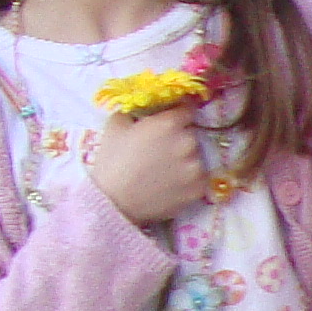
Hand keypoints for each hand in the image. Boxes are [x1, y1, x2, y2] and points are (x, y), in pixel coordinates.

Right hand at [86, 105, 210, 226]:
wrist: (114, 201)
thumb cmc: (112, 161)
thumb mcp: (116, 126)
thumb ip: (135, 112)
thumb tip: (145, 109)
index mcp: (169, 123)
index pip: (187, 110)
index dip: (179, 114)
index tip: (173, 119)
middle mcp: (188, 142)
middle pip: (191, 134)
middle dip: (179, 138)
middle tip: (162, 149)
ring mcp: (196, 167)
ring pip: (196, 157)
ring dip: (185, 160)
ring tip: (165, 170)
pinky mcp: (199, 188)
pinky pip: (198, 178)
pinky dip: (188, 179)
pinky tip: (171, 183)